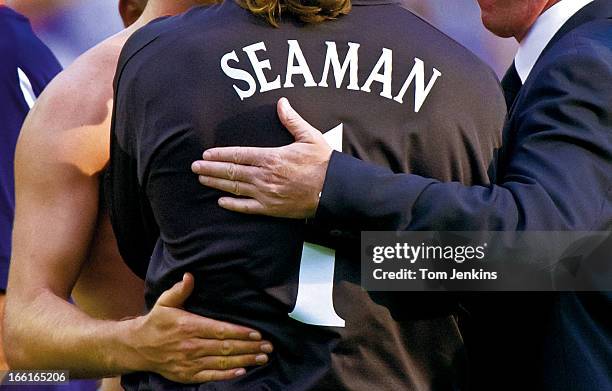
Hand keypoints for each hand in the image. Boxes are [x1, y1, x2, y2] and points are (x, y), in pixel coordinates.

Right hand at [125, 273, 271, 382]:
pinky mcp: (188, 375)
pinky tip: (242, 371)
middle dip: (249, 347)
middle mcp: (191, 345)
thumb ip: (180, 290)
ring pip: (222, 362)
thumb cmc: (156, 322)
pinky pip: (211, 375)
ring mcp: (190, 362)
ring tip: (262, 358)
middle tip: (268, 347)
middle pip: (226, 347)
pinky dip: (228, 375)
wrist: (138, 347)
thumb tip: (190, 276)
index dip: (240, 332)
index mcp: (189, 326)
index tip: (257, 333)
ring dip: (244, 360)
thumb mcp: (165, 302)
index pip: (220, 330)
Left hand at [191, 97, 331, 218]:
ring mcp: (266, 194)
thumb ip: (292, 120)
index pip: (238, 155)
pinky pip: (247, 207)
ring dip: (216, 183)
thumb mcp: (309, 137)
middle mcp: (264, 176)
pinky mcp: (272, 209)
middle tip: (194, 167)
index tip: (206, 154)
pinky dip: (232, 205)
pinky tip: (221, 202)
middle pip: (231, 172)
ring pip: (235, 188)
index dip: (220, 154)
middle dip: (211, 169)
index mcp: (271, 157)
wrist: (335, 190)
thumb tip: (281, 102)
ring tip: (202, 179)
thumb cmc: (323, 163)